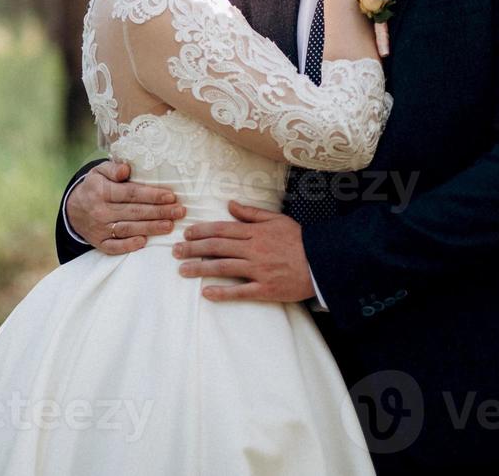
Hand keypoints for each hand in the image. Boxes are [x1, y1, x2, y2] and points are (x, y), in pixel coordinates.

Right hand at [66, 160, 184, 254]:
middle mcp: (100, 211)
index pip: (131, 194)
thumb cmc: (94, 187)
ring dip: (150, 228)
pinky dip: (129, 245)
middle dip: (159, 212)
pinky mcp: (99, 243)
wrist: (72, 210)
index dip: (152, 195)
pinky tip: (145, 242)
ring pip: (128, 229)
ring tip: (170, 226)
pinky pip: (114, 247)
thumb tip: (126, 170)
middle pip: (134, 212)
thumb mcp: (99, 172)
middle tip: (179, 212)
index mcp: (101, 191)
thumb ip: (113, 168)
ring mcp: (99, 229)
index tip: (171, 196)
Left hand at [172, 200, 314, 301]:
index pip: (222, 229)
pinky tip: (206, 293)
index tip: (186, 234)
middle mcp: (254, 250)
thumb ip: (252, 213)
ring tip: (182, 270)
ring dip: (200, 268)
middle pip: (217, 247)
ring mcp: (259, 270)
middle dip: (193, 249)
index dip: (201, 231)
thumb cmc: (300, 240)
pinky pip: (241, 291)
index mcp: (256, 232)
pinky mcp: (266, 289)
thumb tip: (230, 204)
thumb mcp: (277, 219)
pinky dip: (223, 292)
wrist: (324, 261)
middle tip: (175, 252)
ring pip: (224, 267)